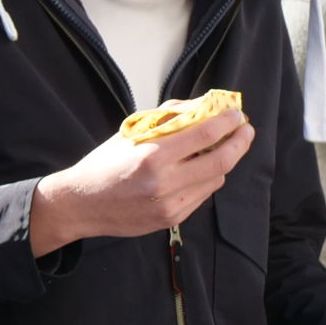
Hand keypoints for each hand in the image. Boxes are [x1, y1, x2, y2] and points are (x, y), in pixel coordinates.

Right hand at [29, 110, 253, 254]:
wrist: (80, 205)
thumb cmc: (103, 165)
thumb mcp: (130, 133)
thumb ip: (168, 118)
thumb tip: (203, 105)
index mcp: (151, 156)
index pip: (205, 135)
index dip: (227, 122)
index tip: (236, 114)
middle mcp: (164, 182)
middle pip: (221, 160)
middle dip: (240, 142)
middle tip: (245, 130)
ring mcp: (170, 204)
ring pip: (216, 179)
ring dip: (223, 161)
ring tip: (219, 149)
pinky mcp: (172, 219)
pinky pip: (202, 195)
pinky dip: (206, 179)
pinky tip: (198, 170)